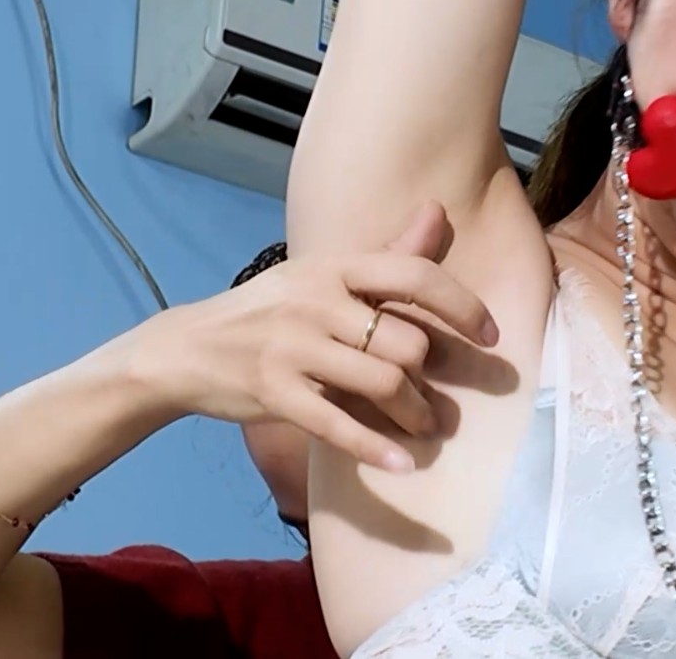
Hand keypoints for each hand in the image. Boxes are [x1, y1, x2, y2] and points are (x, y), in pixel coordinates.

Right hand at [130, 201, 497, 472]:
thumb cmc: (268, 311)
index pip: (414, 276)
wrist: (185, 348)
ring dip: (414, 415)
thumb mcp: (320, 274)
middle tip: (441, 403)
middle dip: (432, 380)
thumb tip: (438, 211)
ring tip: (422, 428)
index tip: (490, 335)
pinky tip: (401, 464)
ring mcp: (293, 349)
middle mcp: (315, 303)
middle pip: (406, 342)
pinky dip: (375, 449)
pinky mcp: (274, 394)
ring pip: (382, 384)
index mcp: (332, 268)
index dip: (462, 306)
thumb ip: (386, 255)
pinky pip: (338, 426)